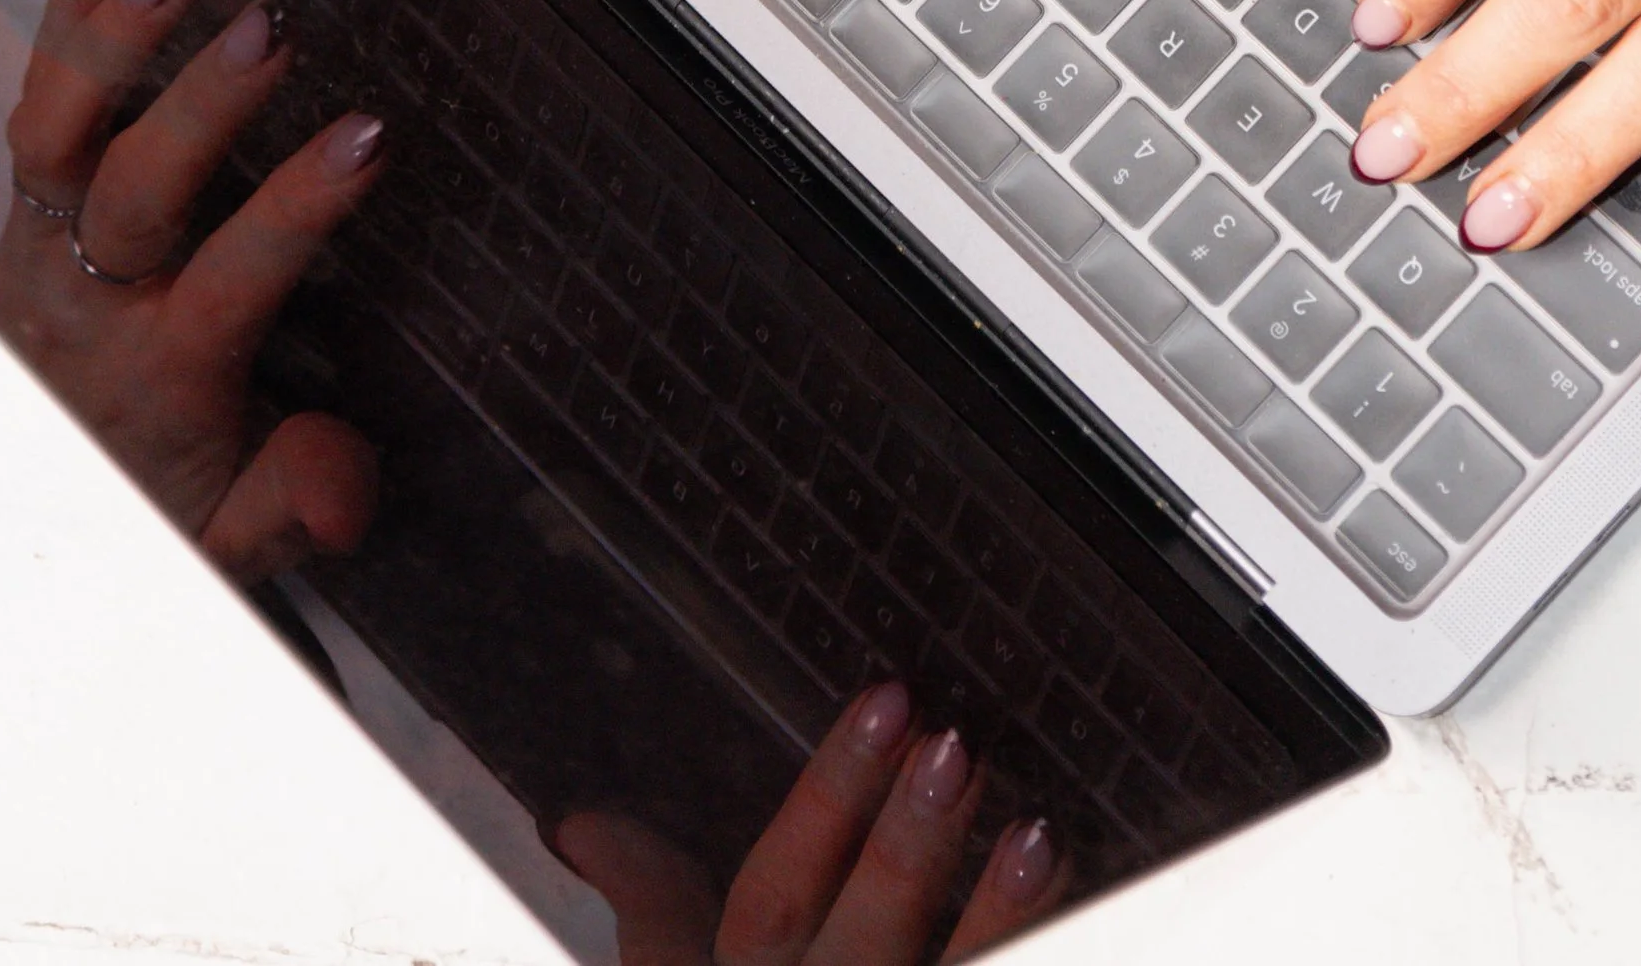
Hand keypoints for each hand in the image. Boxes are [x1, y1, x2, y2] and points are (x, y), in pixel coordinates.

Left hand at [0, 0, 383, 577]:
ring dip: (110, 45)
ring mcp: (46, 247)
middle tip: (271, 30)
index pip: (232, 279)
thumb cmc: (160, 490)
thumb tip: (344, 489)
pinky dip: (59, 32)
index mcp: (161, 374)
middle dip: (200, 107)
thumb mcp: (234, 538)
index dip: (298, 207)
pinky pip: (29, 113)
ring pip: (53, 138)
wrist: (43, 485)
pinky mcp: (29, 210)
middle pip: (131, 193)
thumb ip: (291, 502)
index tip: (368, 137)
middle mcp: (90, 301)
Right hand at [555, 683, 1058, 965]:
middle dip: (901, 847)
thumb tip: (587, 828)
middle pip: (853, 945)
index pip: (769, 900)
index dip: (823, 805)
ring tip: (1033, 831)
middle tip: (952, 745)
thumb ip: (653, 913)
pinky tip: (1053, 894)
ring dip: (989, 917)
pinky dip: (1022, 951)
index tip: (888, 701)